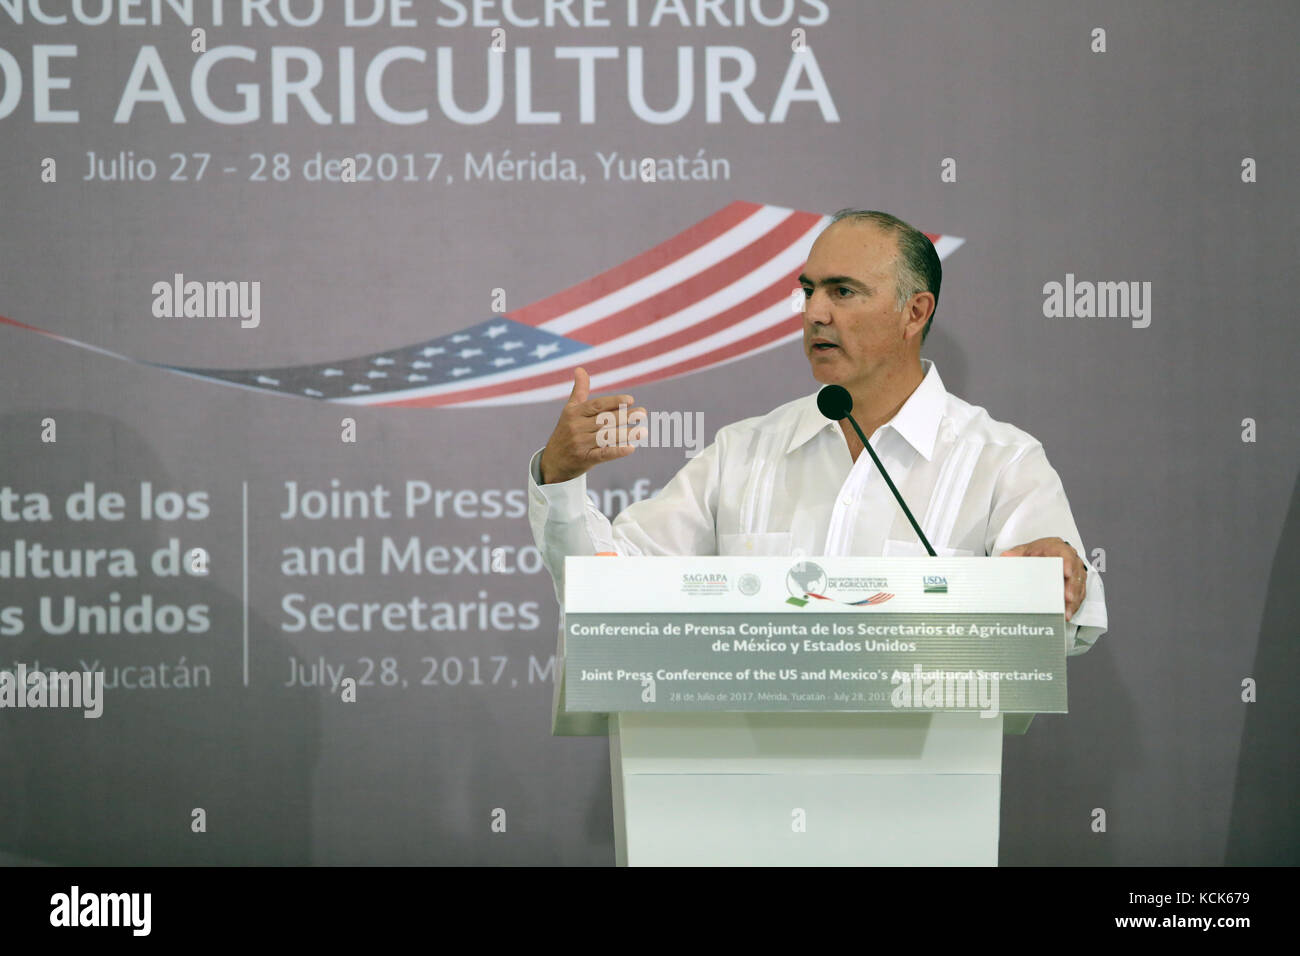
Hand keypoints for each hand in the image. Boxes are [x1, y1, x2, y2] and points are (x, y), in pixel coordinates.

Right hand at [538, 367, 646, 483]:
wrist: (553, 461)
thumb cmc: (566, 431)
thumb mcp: (570, 410)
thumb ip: (579, 391)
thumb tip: (580, 369)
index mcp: (574, 413)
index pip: (597, 405)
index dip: (614, 402)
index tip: (630, 400)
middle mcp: (576, 427)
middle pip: (605, 420)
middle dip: (625, 416)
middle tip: (643, 413)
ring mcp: (580, 444)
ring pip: (607, 437)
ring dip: (627, 434)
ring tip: (643, 431)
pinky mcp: (585, 459)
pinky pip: (603, 454)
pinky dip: (617, 452)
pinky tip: (631, 449)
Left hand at [1000, 537, 1087, 621]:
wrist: (1046, 551)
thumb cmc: (1038, 551)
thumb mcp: (1025, 550)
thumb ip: (1016, 554)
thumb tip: (1005, 557)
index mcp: (1058, 548)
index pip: (1066, 554)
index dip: (1068, 563)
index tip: (1066, 572)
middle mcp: (1071, 559)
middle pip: (1075, 573)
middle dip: (1071, 587)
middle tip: (1067, 598)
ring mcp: (1076, 571)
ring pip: (1079, 586)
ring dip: (1074, 600)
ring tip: (1066, 611)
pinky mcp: (1078, 583)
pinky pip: (1080, 594)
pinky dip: (1074, 605)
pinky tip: (1067, 613)